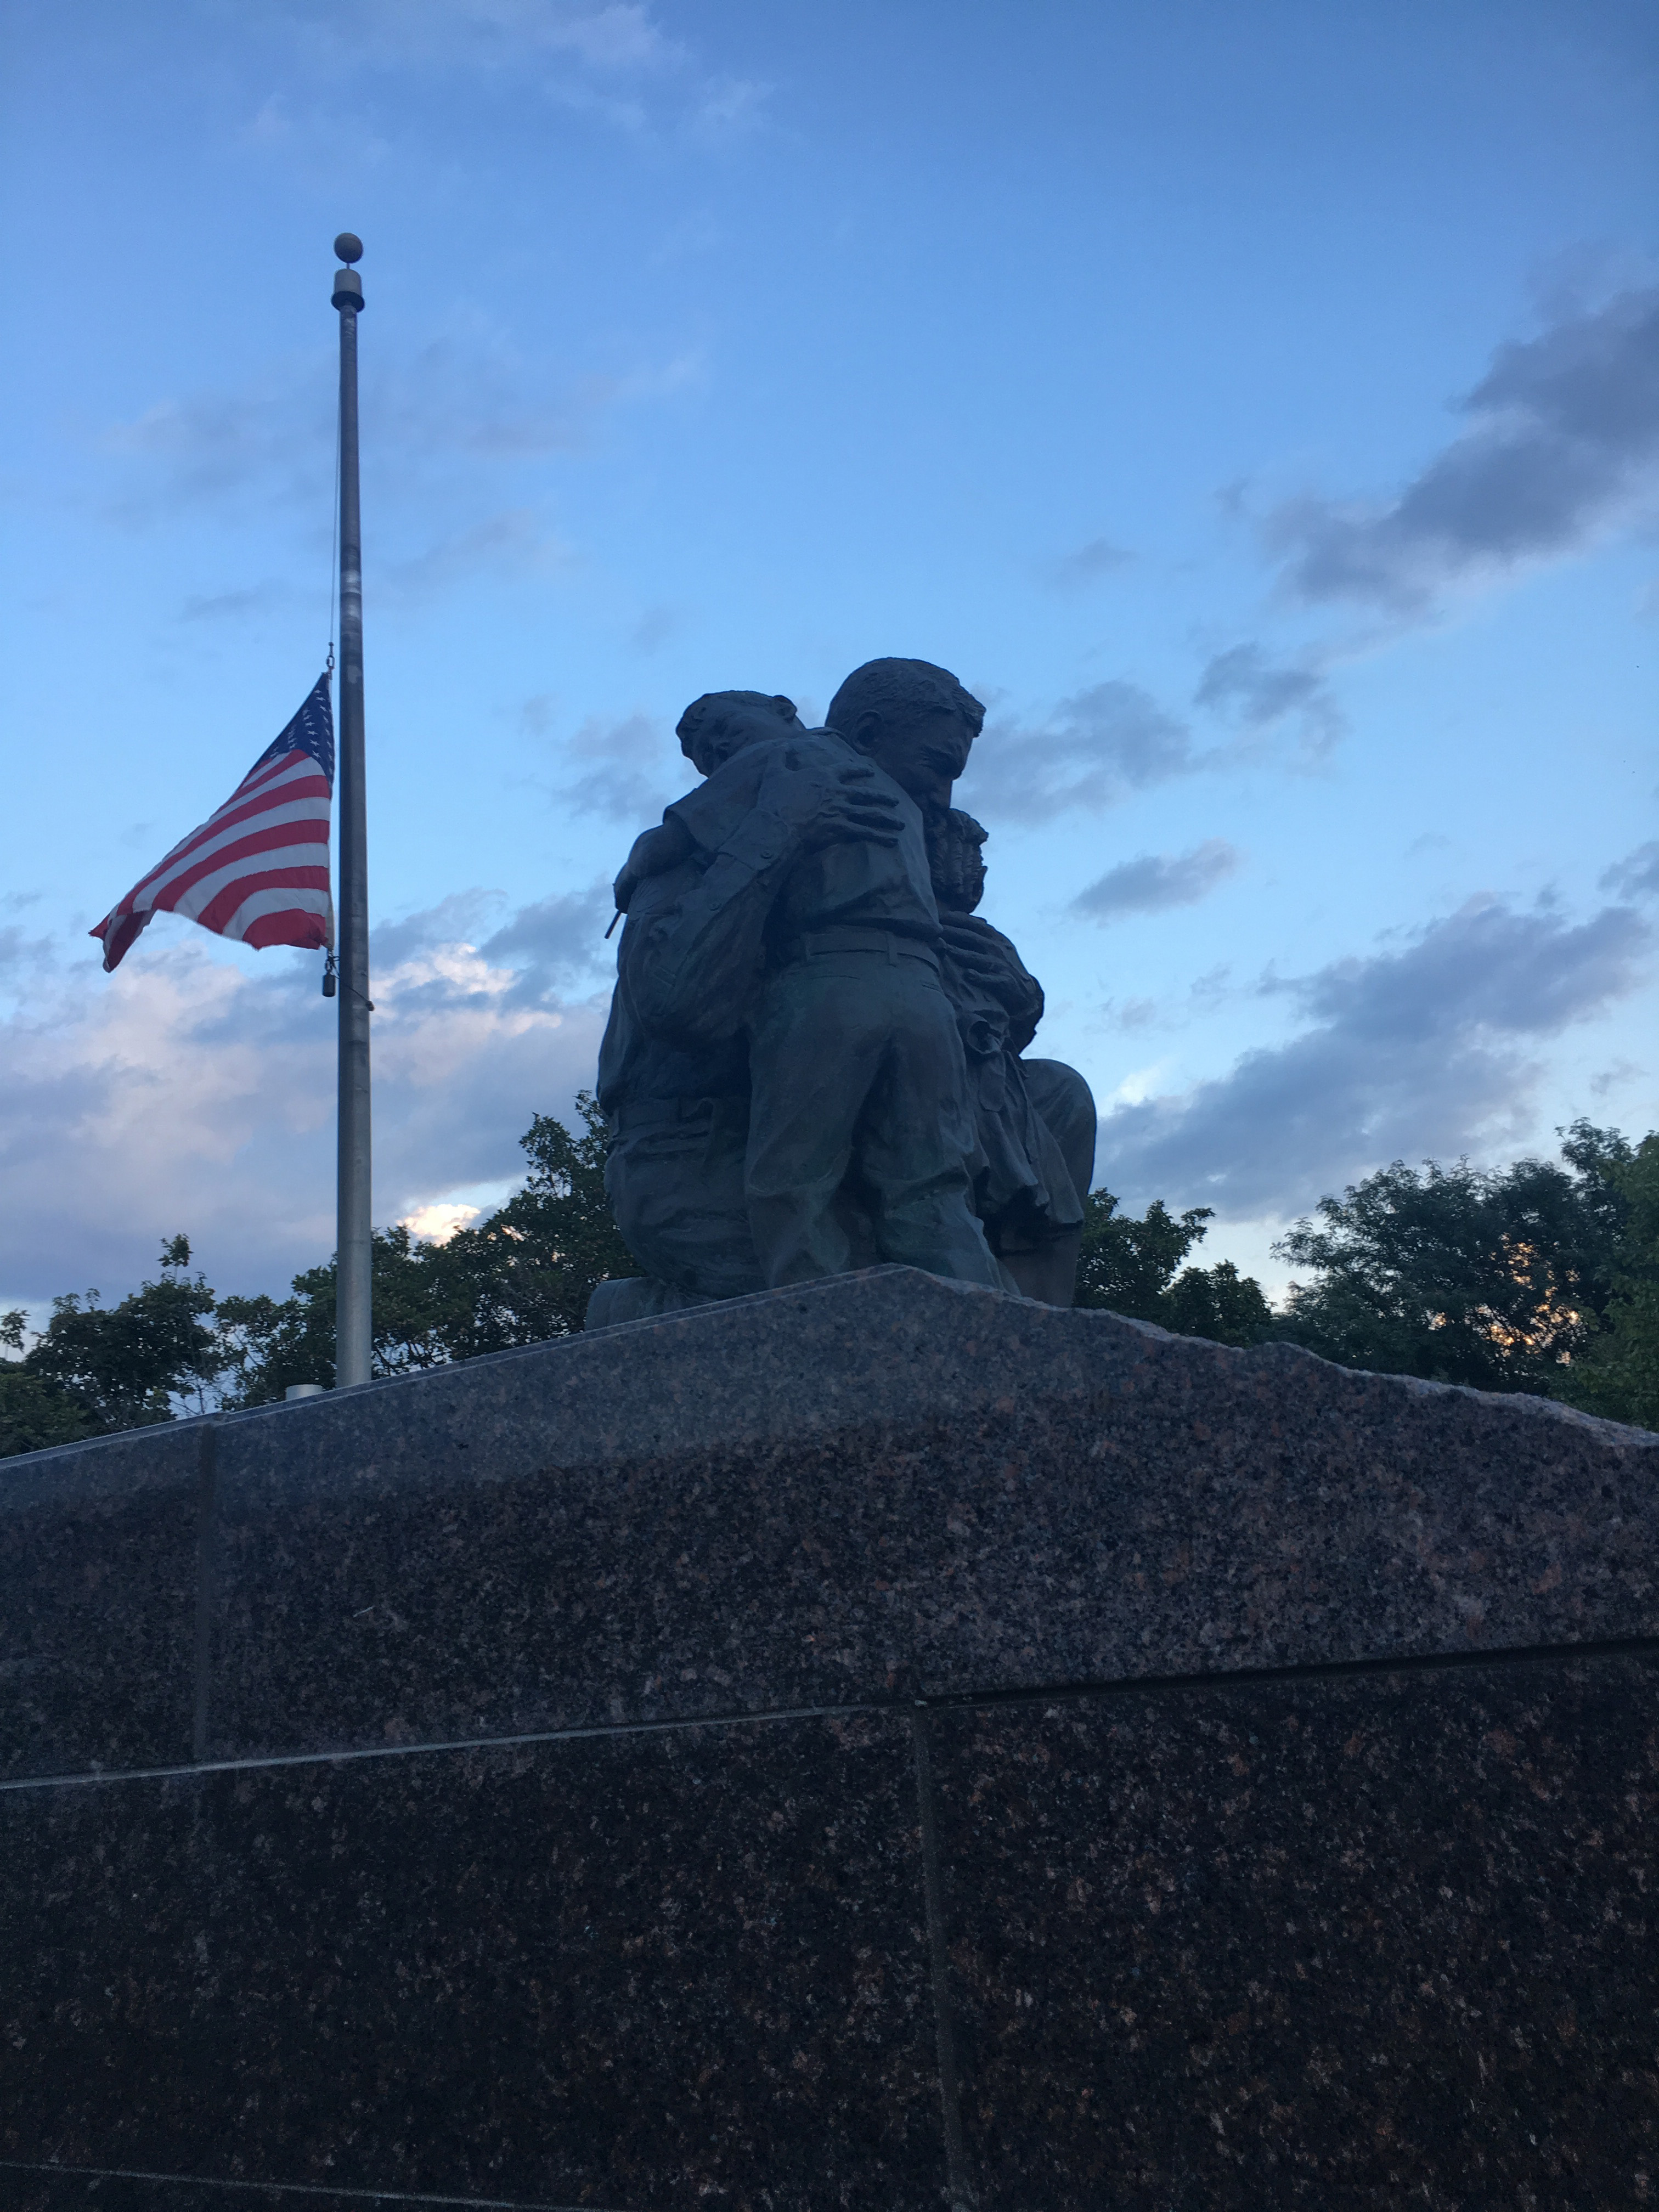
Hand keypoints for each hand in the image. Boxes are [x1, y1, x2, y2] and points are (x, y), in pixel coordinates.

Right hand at [758, 753, 903, 849]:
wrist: (777, 827)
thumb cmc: (774, 802)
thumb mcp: (774, 773)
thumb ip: (779, 757)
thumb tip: (784, 745)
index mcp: (824, 776)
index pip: (847, 769)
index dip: (859, 770)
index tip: (870, 771)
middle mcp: (838, 792)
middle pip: (866, 794)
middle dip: (882, 798)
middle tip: (895, 801)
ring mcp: (842, 811)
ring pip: (870, 814)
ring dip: (887, 819)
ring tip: (900, 823)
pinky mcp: (841, 830)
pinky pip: (866, 833)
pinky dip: (880, 837)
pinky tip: (891, 841)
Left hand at [940, 919, 1007, 978]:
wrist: (1025, 991)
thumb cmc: (1005, 966)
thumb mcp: (998, 946)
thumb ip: (982, 933)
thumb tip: (961, 918)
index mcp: (995, 937)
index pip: (973, 924)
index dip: (955, 918)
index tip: (938, 915)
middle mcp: (997, 948)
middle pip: (971, 937)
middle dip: (952, 932)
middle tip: (934, 929)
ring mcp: (1000, 965)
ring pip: (978, 957)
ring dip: (961, 952)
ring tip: (945, 948)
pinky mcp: (1003, 981)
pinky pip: (990, 979)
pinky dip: (980, 977)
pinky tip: (968, 974)